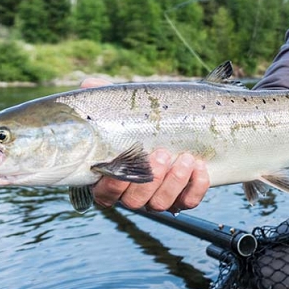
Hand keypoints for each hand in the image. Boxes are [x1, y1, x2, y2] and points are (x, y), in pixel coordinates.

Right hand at [80, 77, 210, 211]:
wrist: (174, 127)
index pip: (105, 194)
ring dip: (174, 182)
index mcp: (112, 178)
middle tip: (161, 153)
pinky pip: (188, 202)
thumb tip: (89, 84)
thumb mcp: (121, 110)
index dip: (114, 183)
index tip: (125, 159)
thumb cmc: (139, 122)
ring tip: (185, 157)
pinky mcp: (182, 198)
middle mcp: (132, 194)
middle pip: (135, 201)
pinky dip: (196, 187)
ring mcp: (157, 198)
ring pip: (161, 204)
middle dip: (151, 179)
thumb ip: (104, 100)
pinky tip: (199, 166)